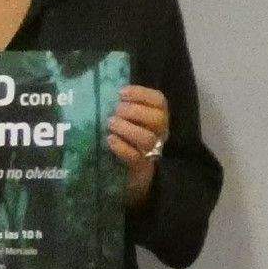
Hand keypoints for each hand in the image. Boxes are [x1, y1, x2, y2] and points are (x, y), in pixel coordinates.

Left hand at [106, 84, 168, 206]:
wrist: (125, 177)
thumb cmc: (123, 141)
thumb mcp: (125, 121)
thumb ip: (123, 108)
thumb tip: (108, 91)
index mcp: (157, 118)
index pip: (159, 101)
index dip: (142, 94)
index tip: (121, 93)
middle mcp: (159, 133)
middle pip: (158, 119)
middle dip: (135, 111)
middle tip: (116, 111)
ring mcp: (151, 151)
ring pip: (147, 138)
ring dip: (127, 128)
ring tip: (111, 124)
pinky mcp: (140, 168)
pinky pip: (135, 157)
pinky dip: (121, 147)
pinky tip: (110, 140)